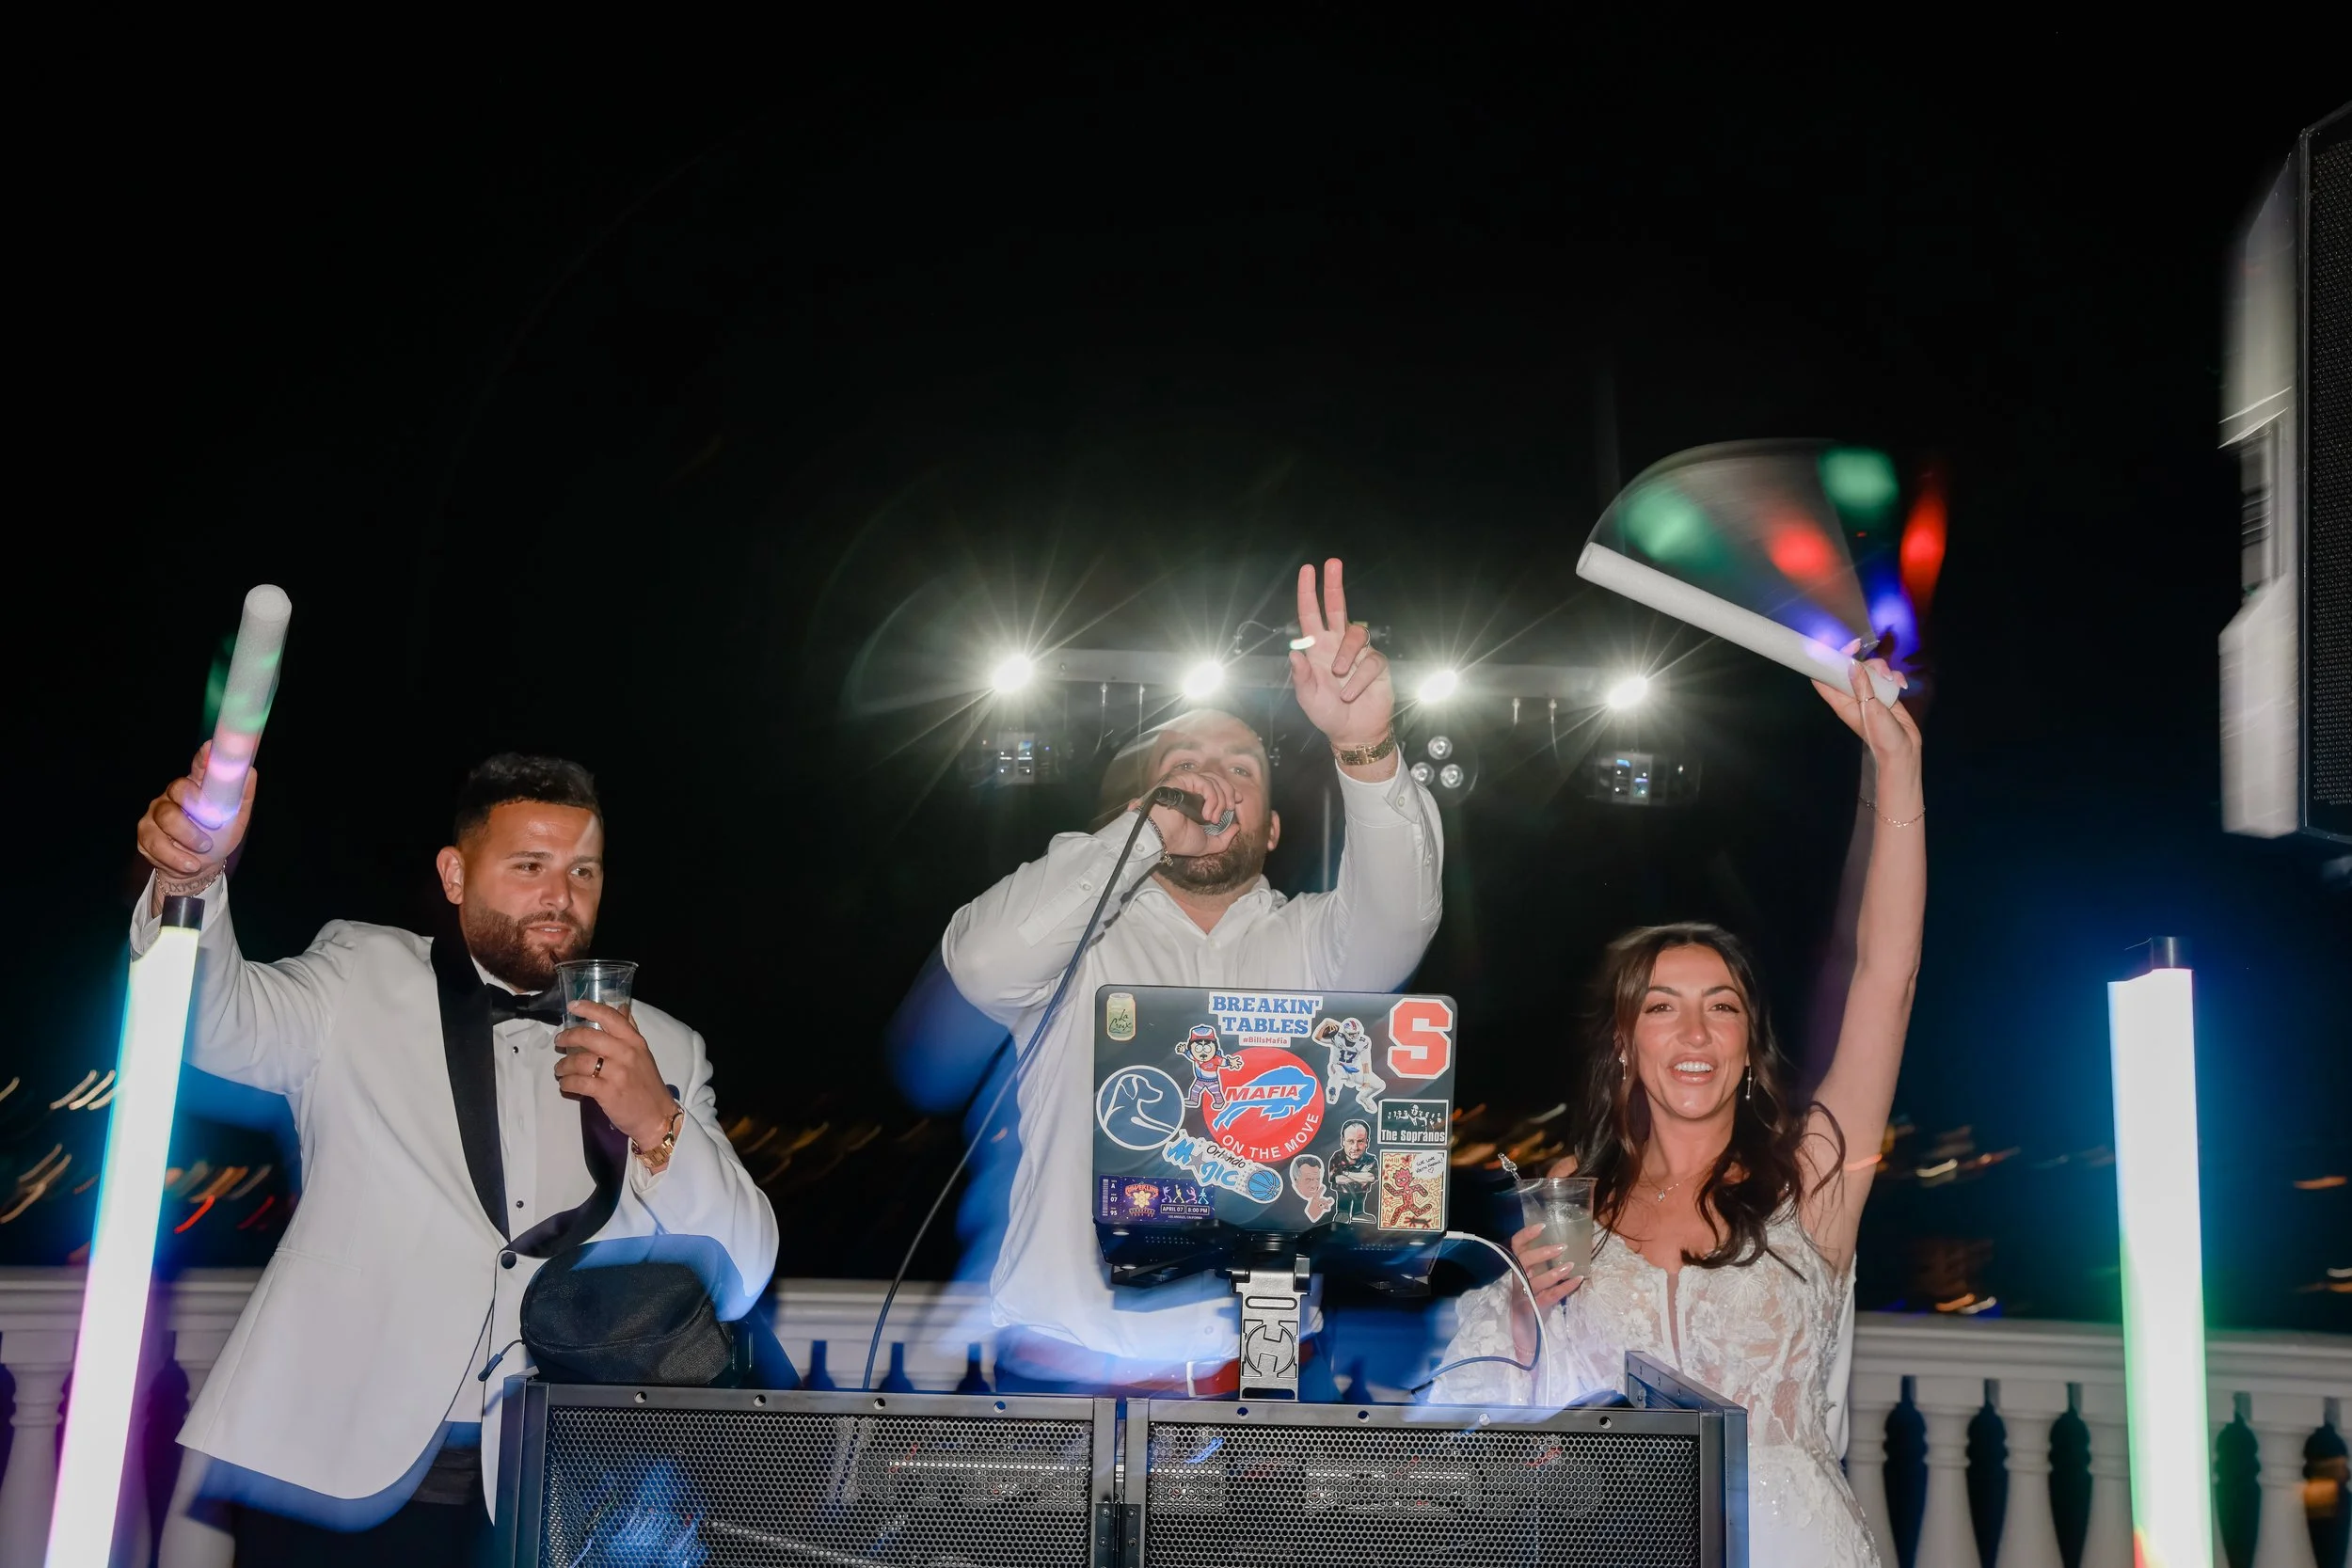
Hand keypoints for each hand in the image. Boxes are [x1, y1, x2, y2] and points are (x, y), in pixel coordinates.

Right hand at [137, 742, 257, 908]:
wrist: (199, 867)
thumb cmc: (218, 836)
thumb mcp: (235, 820)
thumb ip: (241, 796)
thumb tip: (250, 771)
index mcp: (198, 787)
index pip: (199, 766)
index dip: (203, 757)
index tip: (210, 748)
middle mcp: (173, 795)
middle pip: (178, 789)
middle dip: (197, 807)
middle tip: (215, 823)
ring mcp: (156, 813)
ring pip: (166, 818)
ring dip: (189, 837)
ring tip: (205, 849)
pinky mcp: (144, 834)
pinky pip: (155, 842)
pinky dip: (176, 857)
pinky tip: (189, 864)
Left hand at [552, 1001, 677, 1149]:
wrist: (657, 1116)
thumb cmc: (647, 1084)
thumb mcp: (643, 1053)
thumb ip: (630, 1030)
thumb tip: (621, 1007)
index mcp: (634, 1041)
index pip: (610, 1017)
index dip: (588, 1008)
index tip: (572, 1006)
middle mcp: (626, 1053)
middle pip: (588, 1036)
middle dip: (568, 1037)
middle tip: (559, 1042)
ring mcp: (617, 1073)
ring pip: (579, 1061)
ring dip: (563, 1065)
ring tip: (559, 1069)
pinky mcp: (607, 1093)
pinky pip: (579, 1083)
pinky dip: (567, 1083)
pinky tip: (565, 1085)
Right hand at [1128, 767, 1240, 857]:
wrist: (1162, 837)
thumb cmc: (1179, 840)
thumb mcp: (1208, 843)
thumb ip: (1224, 838)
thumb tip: (1237, 827)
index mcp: (1197, 799)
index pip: (1217, 786)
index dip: (1229, 791)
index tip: (1237, 800)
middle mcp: (1191, 788)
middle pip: (1217, 780)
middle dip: (1228, 793)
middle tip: (1230, 808)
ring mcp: (1186, 782)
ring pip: (1213, 780)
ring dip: (1220, 800)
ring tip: (1214, 818)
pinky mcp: (1181, 778)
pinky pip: (1204, 782)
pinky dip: (1211, 797)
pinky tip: (1207, 813)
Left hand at [1288, 559, 1393, 759]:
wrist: (1353, 733)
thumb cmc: (1327, 714)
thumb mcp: (1307, 698)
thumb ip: (1301, 676)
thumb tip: (1293, 651)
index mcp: (1316, 649)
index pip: (1310, 616)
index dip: (1308, 593)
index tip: (1308, 570)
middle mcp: (1337, 645)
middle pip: (1337, 608)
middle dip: (1333, 585)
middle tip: (1332, 563)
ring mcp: (1358, 653)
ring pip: (1355, 634)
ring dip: (1345, 654)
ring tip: (1339, 676)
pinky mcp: (1377, 665)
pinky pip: (1370, 662)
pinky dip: (1358, 680)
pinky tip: (1351, 694)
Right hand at [1510, 1153, 1585, 1310]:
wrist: (1527, 1333)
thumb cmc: (1534, 1300)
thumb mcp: (1535, 1280)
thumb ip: (1543, 1265)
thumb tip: (1566, 1245)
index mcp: (1518, 1269)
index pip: (1516, 1247)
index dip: (1526, 1234)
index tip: (1542, 1225)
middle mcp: (1518, 1279)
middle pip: (1524, 1262)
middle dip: (1542, 1253)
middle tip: (1562, 1247)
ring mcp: (1525, 1295)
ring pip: (1535, 1281)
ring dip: (1554, 1272)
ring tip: (1571, 1265)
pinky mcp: (1535, 1309)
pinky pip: (1550, 1296)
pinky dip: (1565, 1287)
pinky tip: (1577, 1280)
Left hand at [1813, 649, 1922, 805]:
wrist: (1903, 749)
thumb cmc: (1881, 735)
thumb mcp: (1871, 710)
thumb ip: (1863, 686)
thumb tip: (1851, 665)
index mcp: (1841, 701)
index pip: (1823, 678)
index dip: (1823, 661)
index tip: (1831, 648)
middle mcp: (1852, 695)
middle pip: (1848, 668)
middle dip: (1858, 658)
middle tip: (1862, 646)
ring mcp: (1870, 693)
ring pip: (1870, 669)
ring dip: (1881, 668)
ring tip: (1890, 680)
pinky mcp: (1885, 694)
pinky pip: (1887, 677)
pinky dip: (1894, 677)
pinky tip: (1901, 684)